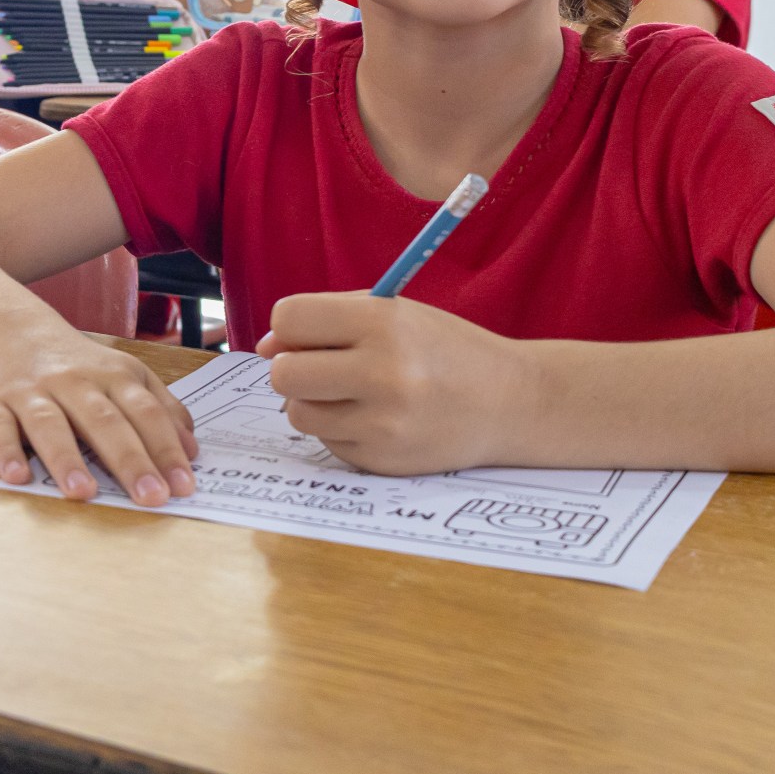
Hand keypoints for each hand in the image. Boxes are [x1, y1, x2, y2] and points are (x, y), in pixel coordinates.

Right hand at [0, 327, 197, 505]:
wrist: (7, 329)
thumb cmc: (75, 365)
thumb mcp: (123, 374)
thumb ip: (160, 407)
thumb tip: (192, 449)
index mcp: (111, 376)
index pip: (144, 413)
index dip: (166, 449)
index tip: (183, 486)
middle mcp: (72, 382)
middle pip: (104, 421)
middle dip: (129, 460)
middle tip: (150, 497)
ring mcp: (30, 392)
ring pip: (49, 424)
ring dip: (66, 458)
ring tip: (82, 493)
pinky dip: (5, 452)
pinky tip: (17, 476)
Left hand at [256, 291, 530, 474]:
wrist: (510, 403)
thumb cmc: (444, 349)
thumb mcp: (395, 313)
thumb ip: (327, 319)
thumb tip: (264, 347)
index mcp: (383, 324)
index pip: (291, 319)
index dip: (288, 326)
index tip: (305, 333)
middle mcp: (383, 374)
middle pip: (284, 373)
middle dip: (291, 368)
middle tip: (318, 367)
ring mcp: (383, 423)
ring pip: (298, 414)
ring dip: (312, 402)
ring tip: (349, 392)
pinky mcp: (382, 460)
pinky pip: (326, 442)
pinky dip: (338, 429)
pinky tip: (374, 418)